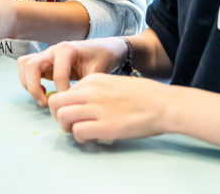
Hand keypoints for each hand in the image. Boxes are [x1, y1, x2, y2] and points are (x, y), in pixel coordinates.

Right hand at [17, 38, 127, 104]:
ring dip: (28, 82)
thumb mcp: (98, 72)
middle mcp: (52, 49)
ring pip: (24, 64)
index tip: (71, 103)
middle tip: (46, 103)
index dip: (62, 93)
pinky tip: (43, 91)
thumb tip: (76, 104)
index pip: (57, 74)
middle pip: (31, 65)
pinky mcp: (43, 61)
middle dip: (34, 87)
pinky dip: (28, 80)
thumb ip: (87, 87)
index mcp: (66, 49)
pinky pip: (27, 67)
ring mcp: (46, 54)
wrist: (102, 48)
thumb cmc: (101, 58)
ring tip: (41, 97)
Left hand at [48, 73, 169, 142]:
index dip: (65, 105)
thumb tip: (80, 104)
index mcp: (92, 80)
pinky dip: (80, 138)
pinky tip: (91, 138)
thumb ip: (94, 90)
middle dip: (57, 115)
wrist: (164, 104)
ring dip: (66, 127)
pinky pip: (78, 132)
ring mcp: (98, 108)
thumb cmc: (142, 95)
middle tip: (69, 124)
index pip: (64, 92)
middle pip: (56, 102)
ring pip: (62, 116)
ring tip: (78, 132)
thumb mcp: (112, 83)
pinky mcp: (106, 126)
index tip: (74, 113)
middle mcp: (91, 91)